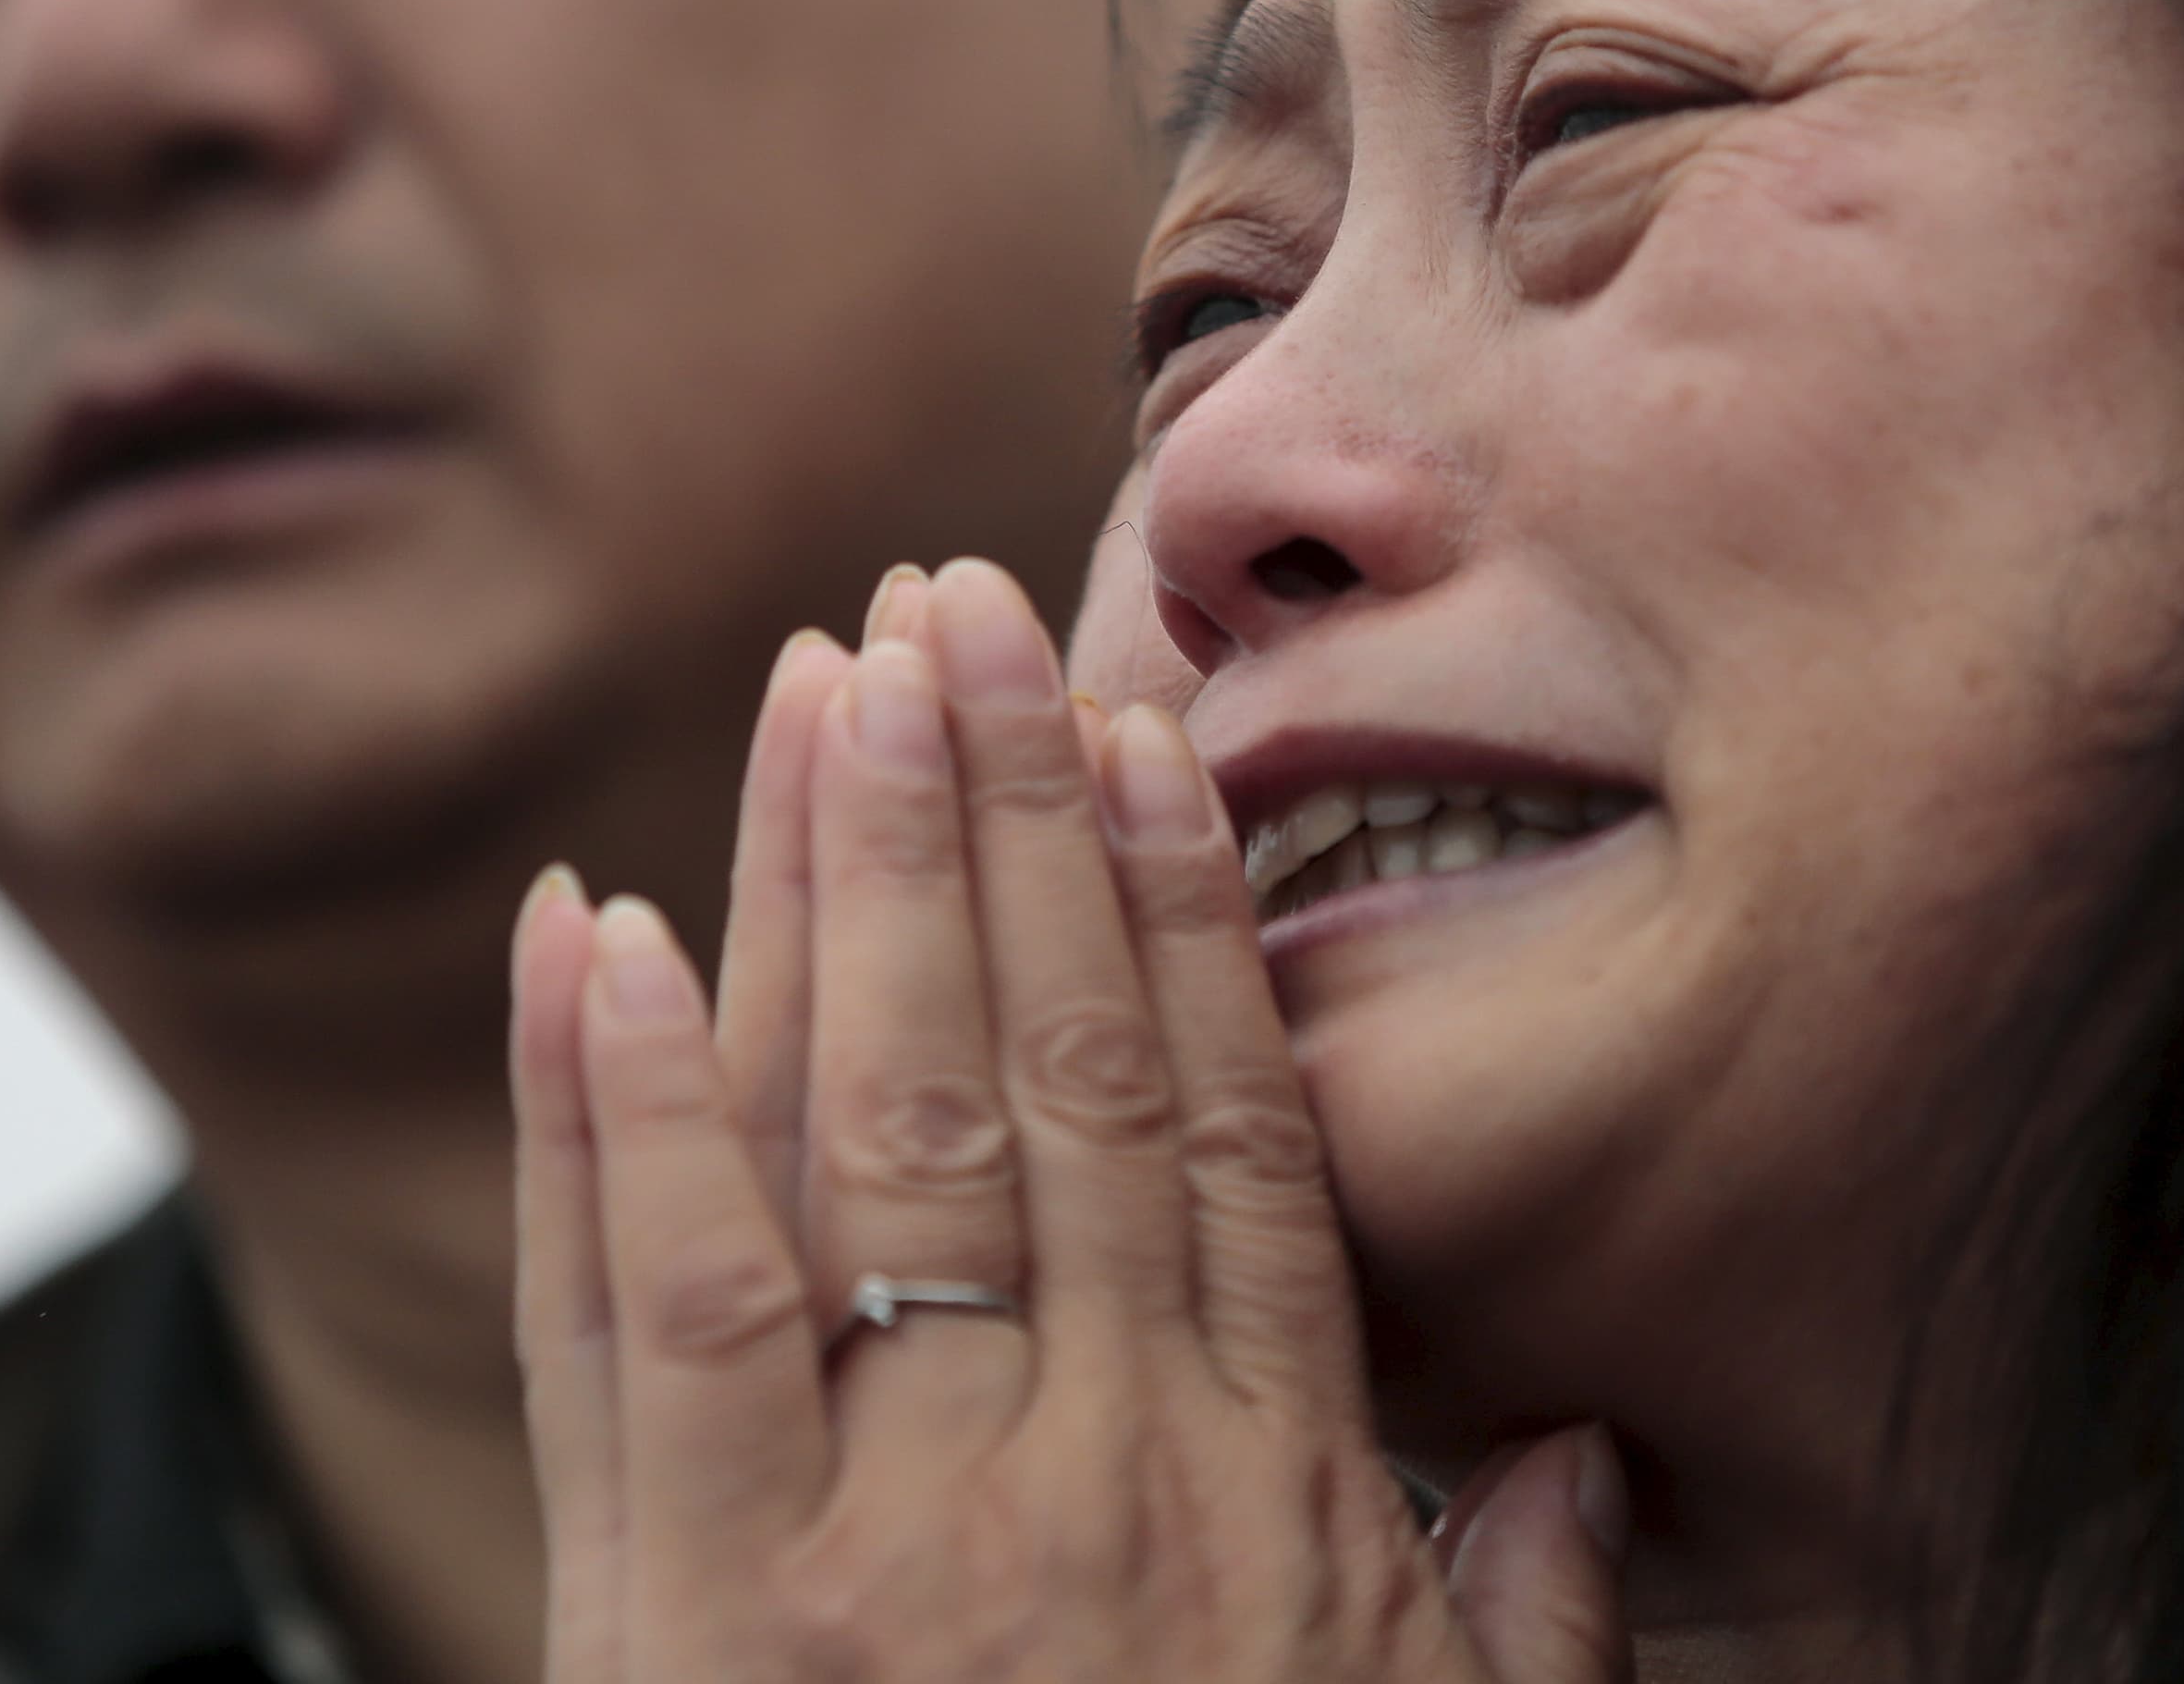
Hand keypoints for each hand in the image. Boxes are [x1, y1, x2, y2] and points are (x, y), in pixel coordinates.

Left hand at [509, 556, 1630, 1683]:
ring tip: (813, 679)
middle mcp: (1085, 1492)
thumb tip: (1590, 1459)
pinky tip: (593, 936)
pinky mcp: (687, 1637)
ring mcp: (879, 1557)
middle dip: (984, 824)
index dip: (1169, 919)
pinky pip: (643, 1333)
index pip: (1224, 1142)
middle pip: (1037, 1090)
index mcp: (1268, 1522)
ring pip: (859, 1149)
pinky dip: (608, 1119)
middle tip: (946, 604)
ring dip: (825, 892)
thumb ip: (1524, 1645)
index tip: (1133, 733)